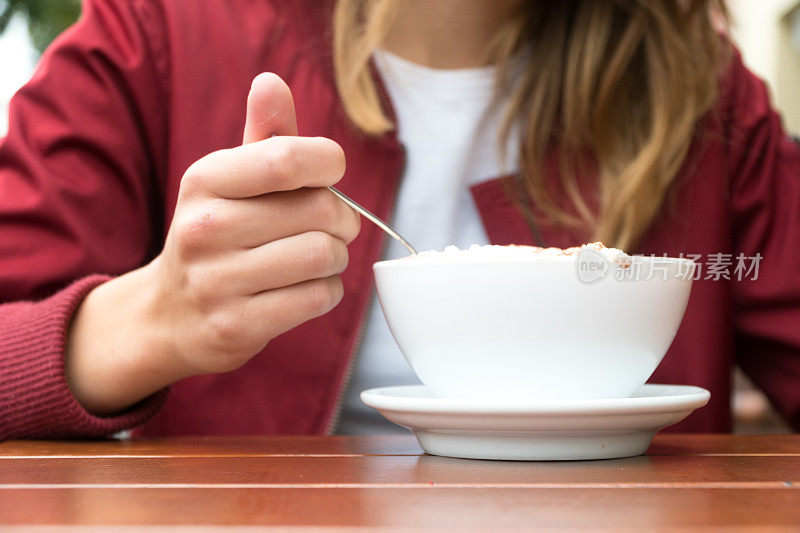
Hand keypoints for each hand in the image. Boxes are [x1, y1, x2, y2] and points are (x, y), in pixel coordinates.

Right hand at [66, 73, 359, 412]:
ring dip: (335, 257)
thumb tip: (272, 82)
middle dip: (342, 219)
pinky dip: (328, 291)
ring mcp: (217, 281)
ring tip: (318, 257)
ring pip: (323, 255)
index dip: (329, 165)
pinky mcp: (236, 326)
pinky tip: (308, 287)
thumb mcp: (230, 181)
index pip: (289, 158)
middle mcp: (204, 228)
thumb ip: (262, 135)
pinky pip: (318, 298)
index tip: (329, 175)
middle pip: (320, 211)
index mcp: (205, 180)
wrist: (171, 314)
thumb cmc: (217, 236)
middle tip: (331, 226)